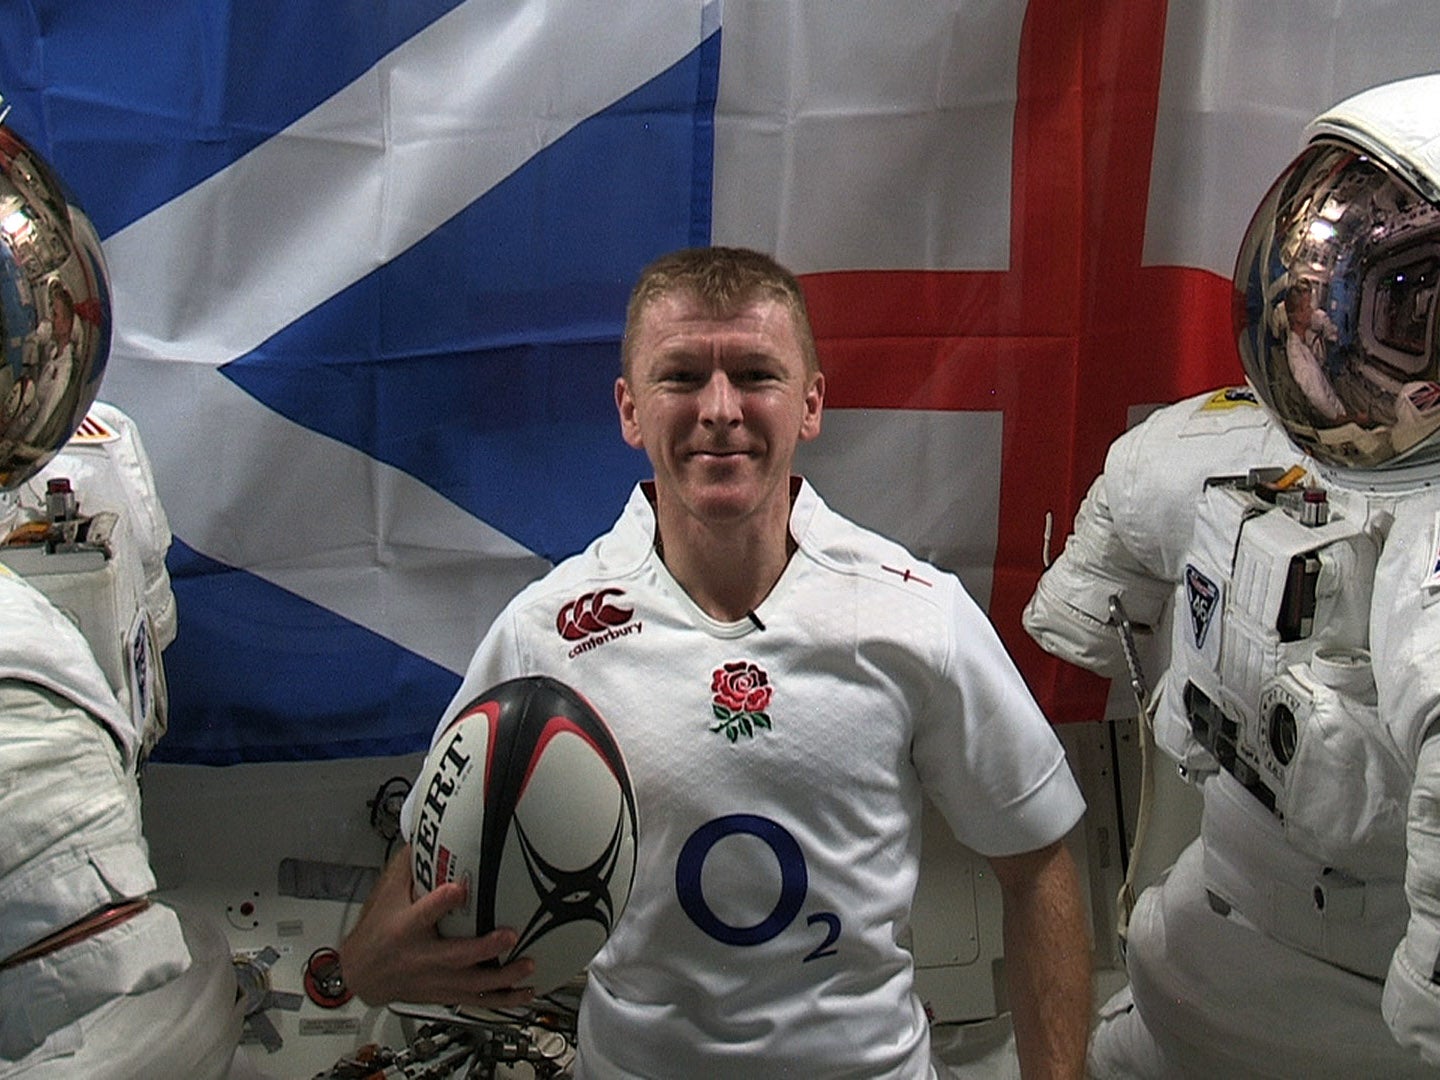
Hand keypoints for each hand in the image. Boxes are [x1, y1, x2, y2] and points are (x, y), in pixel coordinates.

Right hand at [338, 845, 534, 1007]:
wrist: (359, 974)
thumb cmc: (375, 929)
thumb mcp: (386, 893)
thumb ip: (410, 866)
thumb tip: (428, 832)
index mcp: (403, 928)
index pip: (421, 914)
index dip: (439, 902)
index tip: (458, 888)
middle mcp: (419, 957)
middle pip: (454, 956)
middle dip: (484, 948)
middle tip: (511, 935)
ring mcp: (432, 979)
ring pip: (469, 985)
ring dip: (502, 978)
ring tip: (527, 966)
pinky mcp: (442, 994)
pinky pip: (475, 1001)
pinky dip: (502, 1000)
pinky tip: (524, 993)